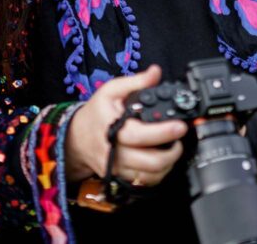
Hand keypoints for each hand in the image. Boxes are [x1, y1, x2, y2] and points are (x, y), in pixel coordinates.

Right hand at [65, 64, 188, 185]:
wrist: (76, 137)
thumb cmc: (96, 113)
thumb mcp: (111, 90)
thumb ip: (136, 81)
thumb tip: (156, 72)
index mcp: (113, 128)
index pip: (140, 135)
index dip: (164, 132)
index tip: (180, 126)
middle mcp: (115, 152)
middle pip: (150, 162)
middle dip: (172, 152)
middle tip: (179, 139)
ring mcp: (118, 168)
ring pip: (150, 176)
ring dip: (168, 164)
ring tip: (172, 148)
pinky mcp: (120, 177)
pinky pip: (144, 183)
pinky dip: (158, 174)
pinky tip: (161, 161)